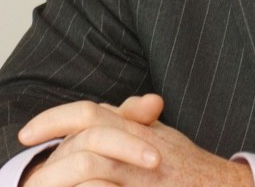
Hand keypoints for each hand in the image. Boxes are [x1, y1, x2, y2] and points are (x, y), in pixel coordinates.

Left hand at [18, 95, 252, 186]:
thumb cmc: (190, 168)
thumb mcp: (161, 136)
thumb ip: (135, 121)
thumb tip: (109, 112)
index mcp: (135, 129)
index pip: (88, 114)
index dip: (54, 119)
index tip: (26, 133)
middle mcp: (136, 148)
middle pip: (82, 141)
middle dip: (48, 157)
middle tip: (26, 171)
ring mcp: (139, 176)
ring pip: (89, 170)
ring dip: (60, 181)